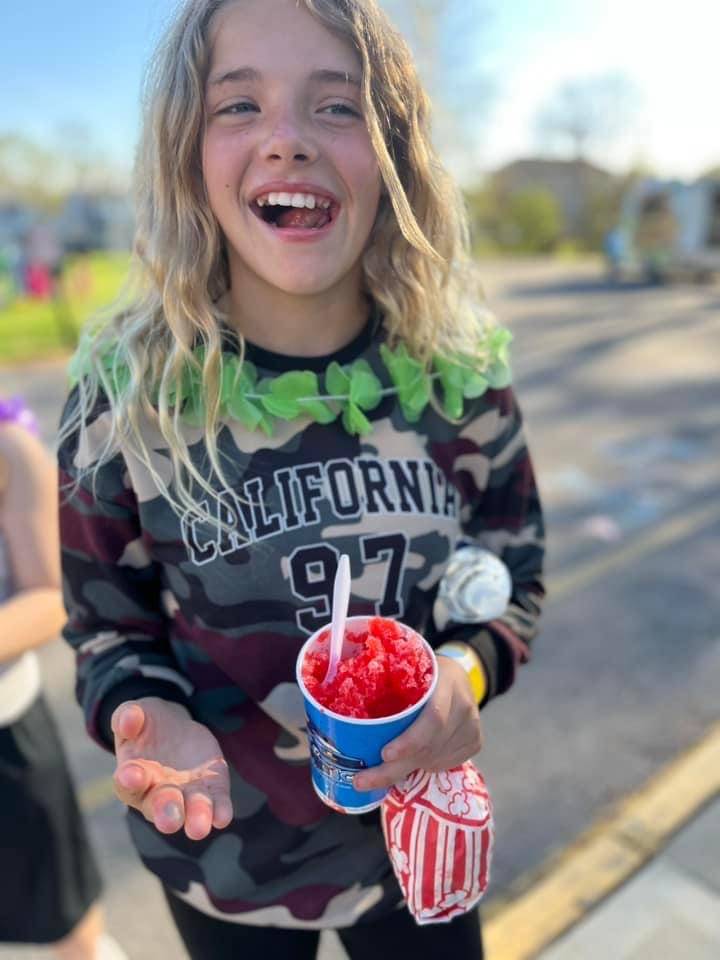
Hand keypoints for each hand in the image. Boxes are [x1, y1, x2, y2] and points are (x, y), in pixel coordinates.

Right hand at [111, 697, 232, 840]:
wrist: (172, 729)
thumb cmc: (145, 725)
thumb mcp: (135, 713)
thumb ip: (127, 715)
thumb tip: (128, 720)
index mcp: (132, 776)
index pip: (128, 783)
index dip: (129, 779)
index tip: (130, 775)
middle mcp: (157, 792)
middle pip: (160, 806)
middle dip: (166, 812)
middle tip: (169, 821)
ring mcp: (186, 793)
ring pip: (190, 810)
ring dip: (195, 818)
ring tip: (199, 828)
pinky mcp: (211, 787)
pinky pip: (216, 802)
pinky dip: (219, 811)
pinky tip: (222, 817)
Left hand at [353, 657, 482, 792]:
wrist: (459, 675)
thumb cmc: (422, 672)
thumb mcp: (408, 668)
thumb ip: (386, 684)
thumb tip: (341, 712)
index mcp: (446, 681)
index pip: (432, 718)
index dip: (409, 741)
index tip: (384, 754)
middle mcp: (464, 705)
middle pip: (429, 747)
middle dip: (393, 769)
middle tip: (362, 781)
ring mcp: (472, 726)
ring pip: (433, 760)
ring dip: (406, 768)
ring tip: (381, 769)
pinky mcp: (475, 741)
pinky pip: (444, 764)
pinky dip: (423, 767)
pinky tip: (411, 761)